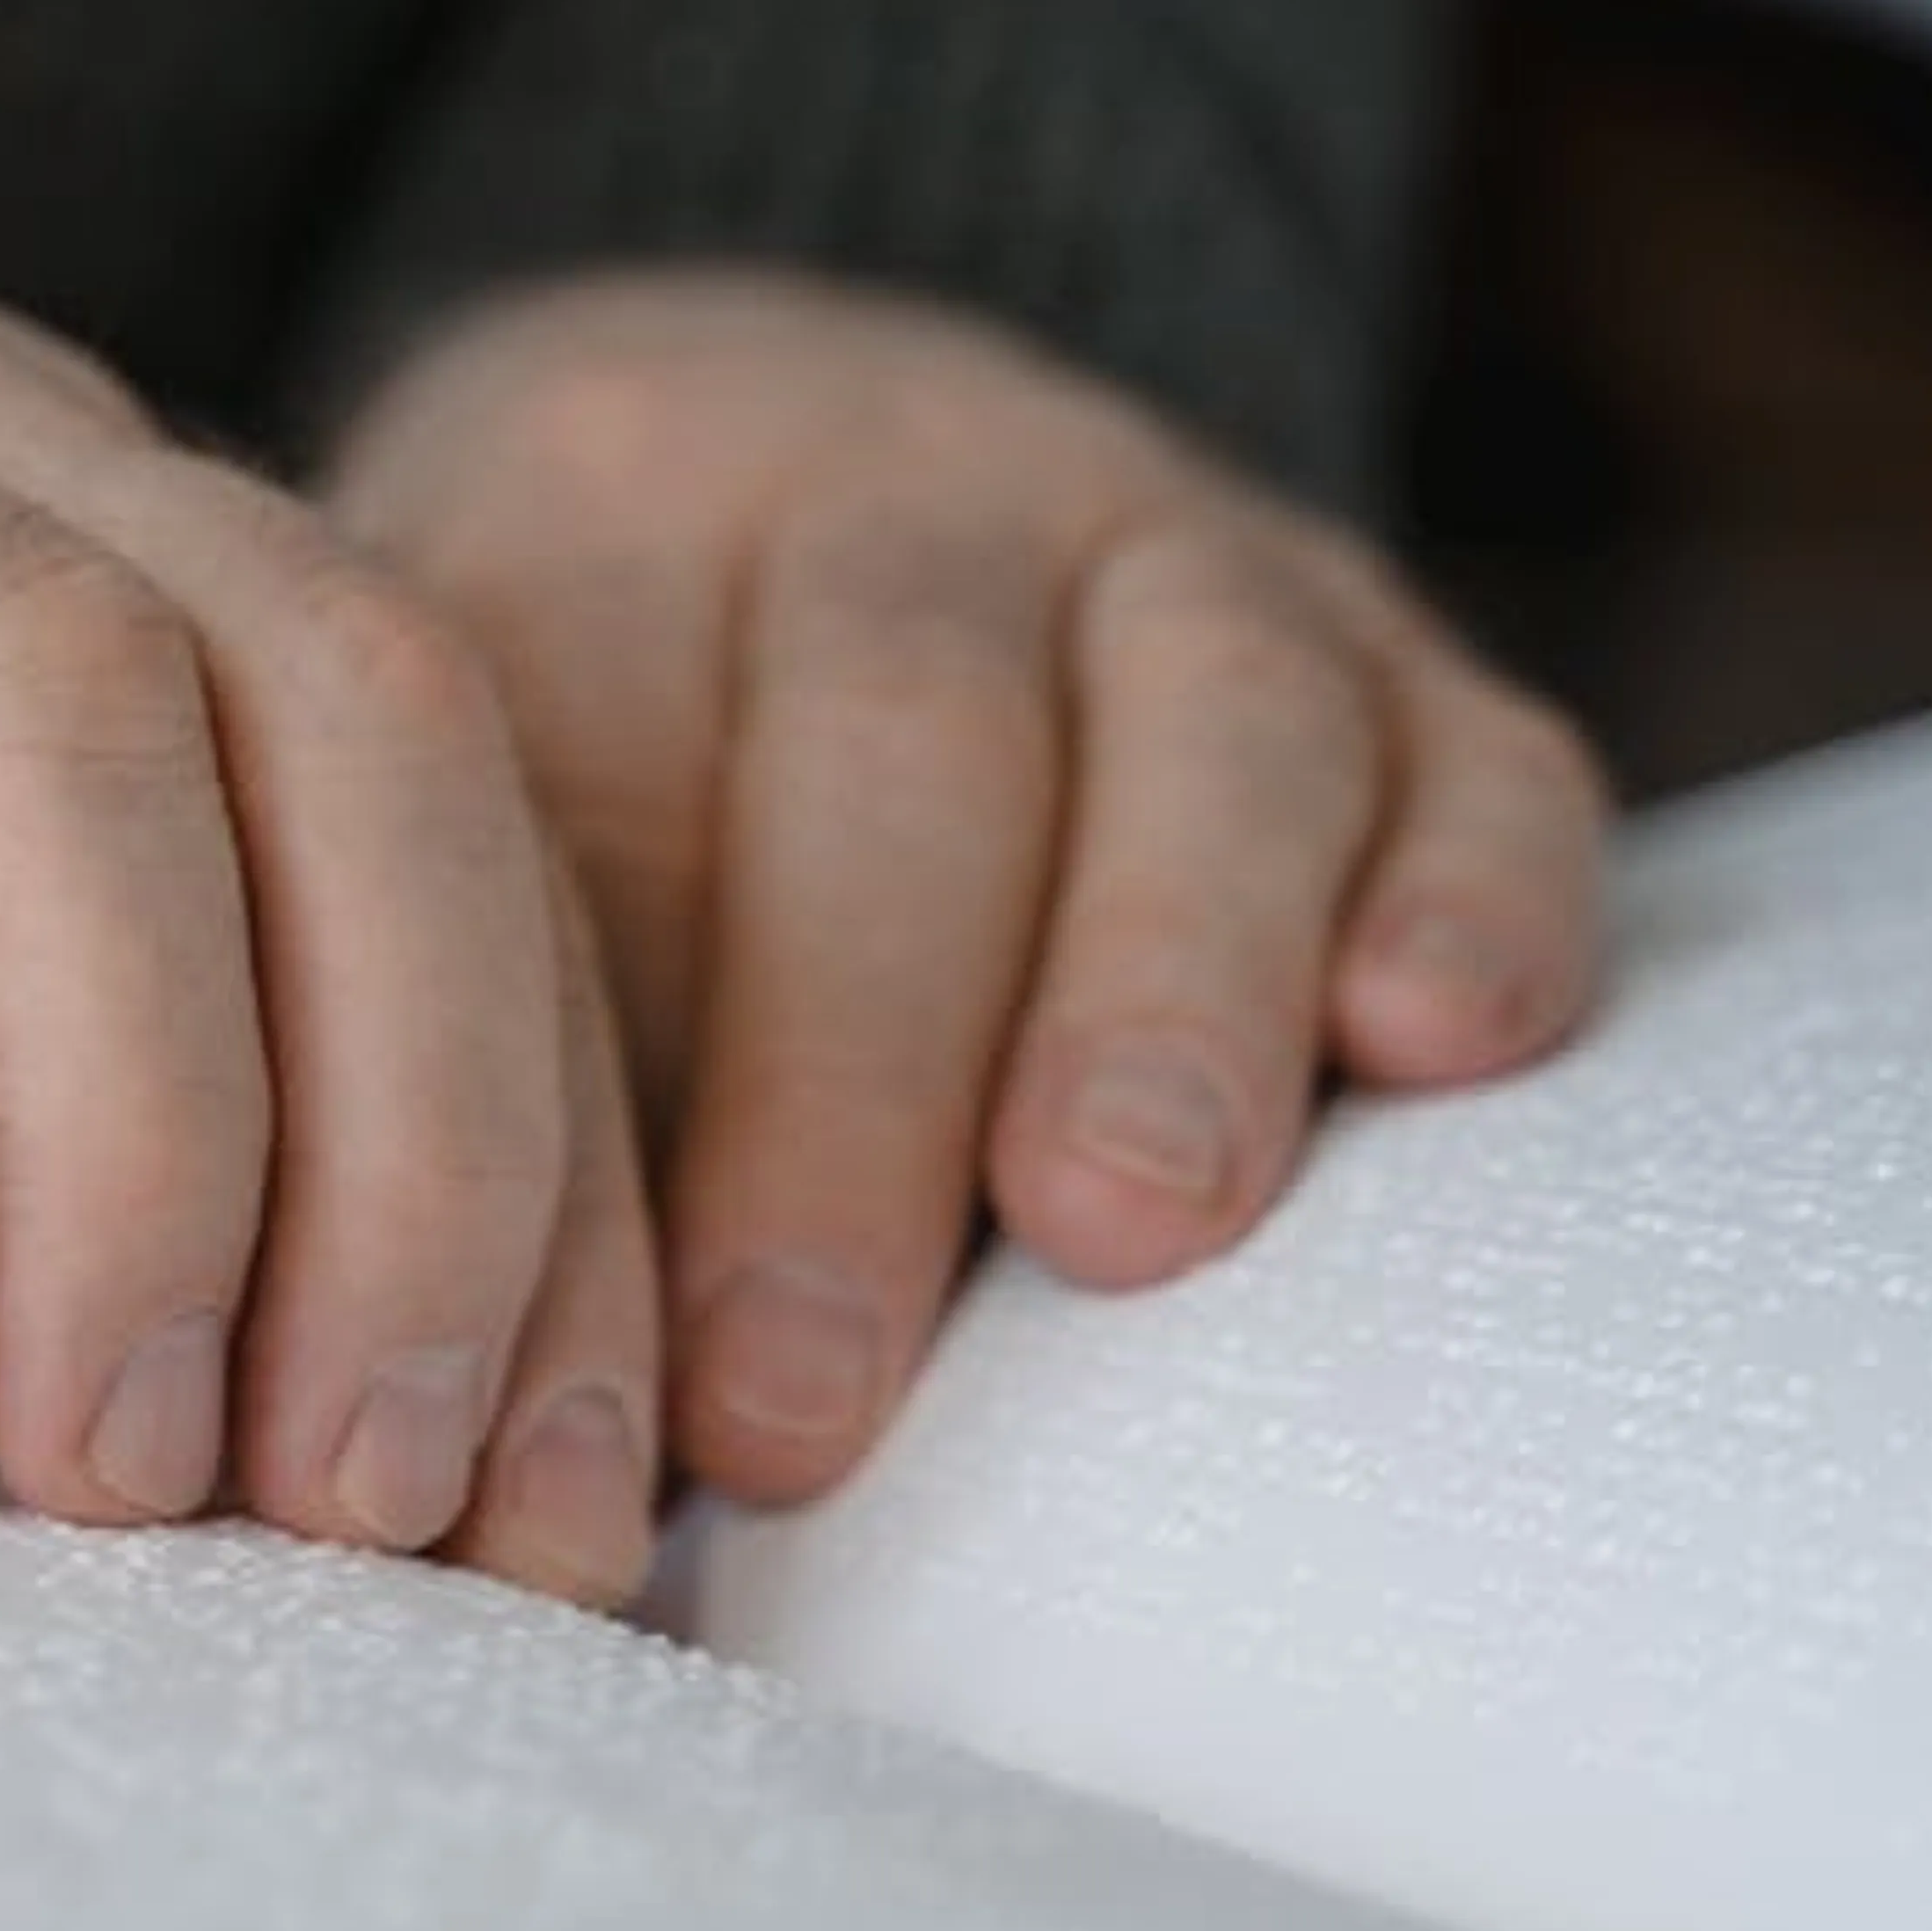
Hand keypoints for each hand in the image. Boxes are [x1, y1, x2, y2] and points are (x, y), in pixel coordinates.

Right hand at [0, 208, 669, 1601]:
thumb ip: (26, 1084)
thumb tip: (313, 1413)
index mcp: (21, 463)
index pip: (417, 736)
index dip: (555, 1114)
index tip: (594, 1463)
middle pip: (305, 688)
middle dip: (428, 1130)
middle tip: (396, 1503)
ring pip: (28, 721)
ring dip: (151, 1149)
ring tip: (130, 1491)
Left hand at [326, 268, 1608, 1505]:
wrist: (780, 500)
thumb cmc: (585, 791)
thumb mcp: (469, 843)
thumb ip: (472, 1073)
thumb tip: (456, 1450)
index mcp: (600, 511)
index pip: (598, 781)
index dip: (598, 1097)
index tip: (613, 1386)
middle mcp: (887, 480)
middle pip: (895, 738)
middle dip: (849, 1085)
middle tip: (805, 1382)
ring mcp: (1164, 537)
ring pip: (1204, 712)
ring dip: (1160, 982)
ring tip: (1120, 1221)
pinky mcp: (1399, 644)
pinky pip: (1476, 749)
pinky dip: (1469, 892)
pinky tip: (1431, 1044)